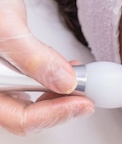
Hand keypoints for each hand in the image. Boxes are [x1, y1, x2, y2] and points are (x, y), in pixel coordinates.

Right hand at [0, 0, 93, 134]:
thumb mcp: (6, 24)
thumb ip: (32, 56)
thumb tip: (65, 83)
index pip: (17, 118)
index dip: (54, 114)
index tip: (85, 102)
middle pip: (25, 116)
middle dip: (60, 106)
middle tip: (91, 96)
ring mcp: (0, 80)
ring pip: (30, 104)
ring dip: (60, 96)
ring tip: (84, 83)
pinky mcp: (10, 70)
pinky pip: (32, 86)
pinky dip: (54, 82)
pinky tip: (70, 71)